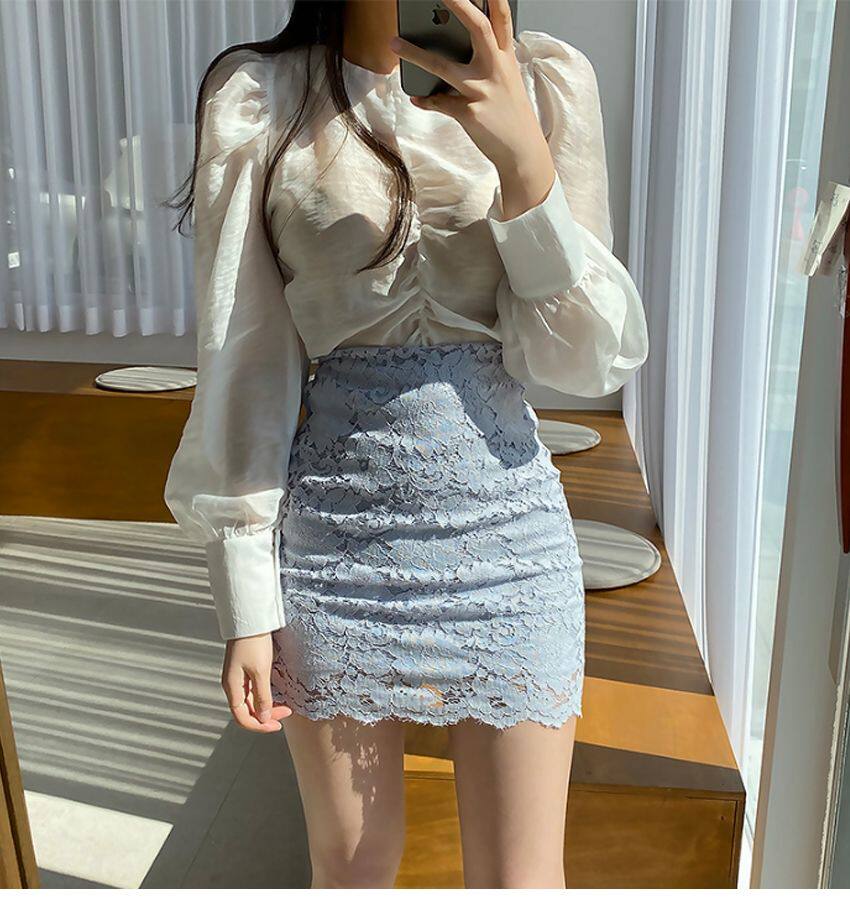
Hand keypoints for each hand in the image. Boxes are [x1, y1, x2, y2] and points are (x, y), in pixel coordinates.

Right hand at [221, 633, 291, 732]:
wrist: (250, 618)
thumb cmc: (253, 642)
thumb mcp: (260, 671)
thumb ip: (262, 696)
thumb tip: (263, 718)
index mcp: (232, 687)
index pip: (243, 717)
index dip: (259, 726)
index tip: (277, 726)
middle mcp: (233, 685)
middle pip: (248, 710)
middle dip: (266, 716)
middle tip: (287, 714)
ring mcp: (238, 677)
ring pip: (251, 701)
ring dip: (267, 707)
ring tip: (284, 707)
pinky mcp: (245, 670)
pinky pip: (254, 690)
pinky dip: (265, 696)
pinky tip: (276, 695)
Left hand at [389, 0, 555, 216]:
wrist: (522, 152)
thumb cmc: (510, 114)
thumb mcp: (505, 82)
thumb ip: (485, 62)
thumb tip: (449, 51)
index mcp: (505, 58)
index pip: (501, 18)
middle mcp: (496, 69)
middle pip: (477, 28)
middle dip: (459, 5)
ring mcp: (482, 91)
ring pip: (443, 67)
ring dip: (415, 54)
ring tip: (394, 44)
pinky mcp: (470, 114)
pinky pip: (440, 103)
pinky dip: (426, 100)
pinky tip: (417, 98)